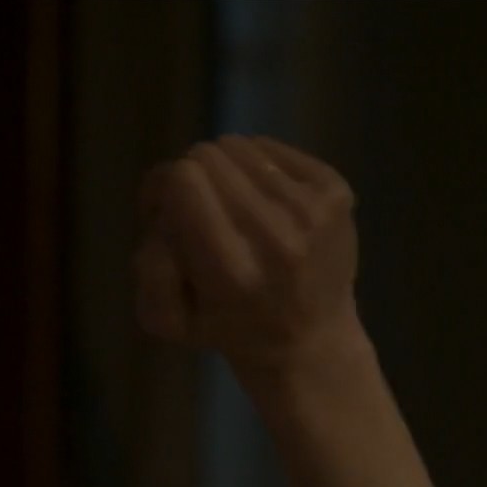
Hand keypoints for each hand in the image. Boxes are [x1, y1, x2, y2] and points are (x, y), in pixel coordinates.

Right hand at [133, 135, 362, 373]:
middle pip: (208, 156)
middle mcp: (275, 234)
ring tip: (232, 206)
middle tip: (196, 209)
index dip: (161, 187)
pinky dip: (257, 166)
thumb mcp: (167, 320)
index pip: (182, 180)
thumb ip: (151, 266)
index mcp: (230, 270)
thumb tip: (164, 212)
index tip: (163, 210)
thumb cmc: (228, 330)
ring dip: (224, 170)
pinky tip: (263, 200)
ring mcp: (312, 209)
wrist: (311, 339)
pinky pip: (272, 147)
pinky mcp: (335, 189)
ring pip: (239, 146)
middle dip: (190, 177)